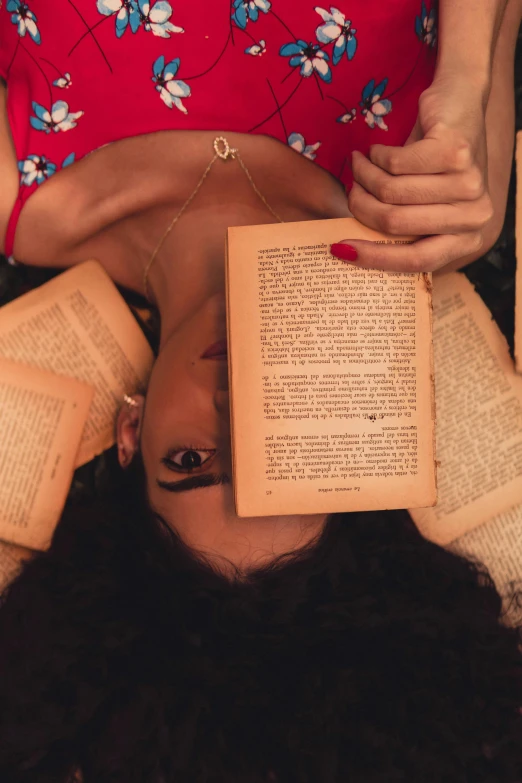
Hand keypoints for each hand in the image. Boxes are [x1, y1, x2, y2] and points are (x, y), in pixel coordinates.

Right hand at [331, 78, 493, 271]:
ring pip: (391, 192)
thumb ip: (399, 228)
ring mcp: (470, 185)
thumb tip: (348, 251)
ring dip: (365, 176)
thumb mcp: (418, 202)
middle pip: (396, 224)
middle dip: (361, 206)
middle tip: (350, 190)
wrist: (459, 102)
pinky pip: (396, 165)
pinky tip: (377, 150)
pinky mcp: (457, 153)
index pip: (417, 260)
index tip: (340, 249)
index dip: (375, 257)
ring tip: (359, 165)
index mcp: (468, 237)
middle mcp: (475, 216)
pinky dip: (378, 155)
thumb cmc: (431, 162)